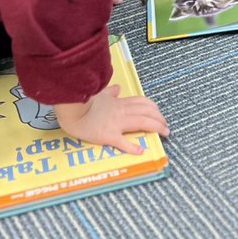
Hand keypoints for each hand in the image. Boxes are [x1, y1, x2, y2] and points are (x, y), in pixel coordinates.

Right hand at [54, 86, 168, 154]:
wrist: (71, 110)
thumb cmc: (83, 102)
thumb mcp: (98, 94)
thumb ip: (109, 92)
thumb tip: (117, 88)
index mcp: (119, 103)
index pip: (142, 103)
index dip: (154, 108)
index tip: (159, 113)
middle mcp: (121, 112)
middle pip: (147, 112)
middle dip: (160, 119)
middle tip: (166, 126)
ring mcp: (116, 123)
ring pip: (142, 123)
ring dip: (156, 128)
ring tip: (164, 133)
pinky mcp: (108, 135)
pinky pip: (123, 142)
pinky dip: (133, 147)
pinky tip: (141, 151)